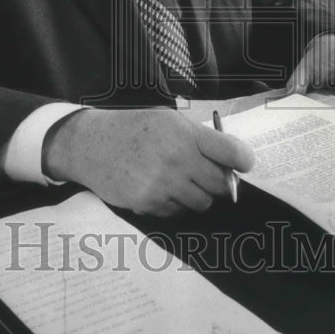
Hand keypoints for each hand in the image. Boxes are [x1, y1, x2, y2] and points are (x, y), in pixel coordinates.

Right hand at [43, 106, 254, 216]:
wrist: (91, 144)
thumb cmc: (134, 129)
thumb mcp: (168, 121)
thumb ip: (200, 139)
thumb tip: (233, 162)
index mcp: (184, 134)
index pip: (232, 152)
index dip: (244, 160)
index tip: (243, 164)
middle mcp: (176, 160)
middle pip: (221, 185)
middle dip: (217, 182)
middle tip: (203, 173)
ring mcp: (162, 185)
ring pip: (202, 203)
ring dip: (196, 195)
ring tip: (176, 179)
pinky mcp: (148, 204)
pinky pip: (178, 212)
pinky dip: (174, 204)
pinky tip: (157, 187)